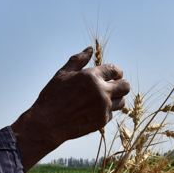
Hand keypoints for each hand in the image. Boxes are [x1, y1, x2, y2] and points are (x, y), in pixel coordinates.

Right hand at [12, 47, 130, 169]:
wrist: (48, 123)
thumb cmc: (53, 96)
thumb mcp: (63, 74)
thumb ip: (78, 60)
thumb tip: (90, 49)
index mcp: (92, 76)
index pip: (115, 70)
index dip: (117, 72)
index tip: (113, 76)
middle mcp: (101, 91)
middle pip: (125, 86)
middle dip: (121, 85)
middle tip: (112, 87)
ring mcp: (103, 107)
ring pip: (122, 101)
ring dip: (115, 99)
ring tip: (103, 99)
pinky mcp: (102, 121)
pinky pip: (112, 114)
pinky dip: (106, 112)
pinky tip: (93, 111)